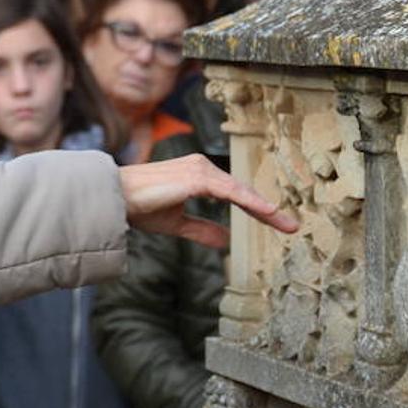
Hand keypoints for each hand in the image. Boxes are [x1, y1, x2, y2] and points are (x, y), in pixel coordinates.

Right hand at [119, 153, 297, 248]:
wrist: (116, 200)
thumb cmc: (140, 208)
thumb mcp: (176, 223)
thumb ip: (202, 229)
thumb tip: (226, 240)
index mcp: (197, 175)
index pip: (234, 194)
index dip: (255, 210)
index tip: (278, 224)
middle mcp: (201, 167)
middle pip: (241, 191)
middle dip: (266, 210)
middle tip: (291, 227)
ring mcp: (199, 170)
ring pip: (239, 191)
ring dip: (263, 208)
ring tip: (284, 224)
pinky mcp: (196, 177)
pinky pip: (229, 192)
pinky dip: (250, 202)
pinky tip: (267, 212)